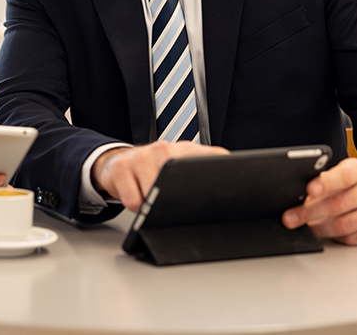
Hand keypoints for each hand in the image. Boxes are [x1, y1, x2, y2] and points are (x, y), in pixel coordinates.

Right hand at [91, 141, 229, 211]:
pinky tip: (137, 194)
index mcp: (186, 150)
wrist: (118, 162)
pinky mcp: (120, 168)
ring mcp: (142, 156)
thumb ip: (207, 171)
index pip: (213, 159)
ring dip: (153, 205)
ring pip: (154, 195)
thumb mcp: (182, 168)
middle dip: (178, 199)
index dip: (221, 177)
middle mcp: (165, 149)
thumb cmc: (155, 169)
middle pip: (179, 184)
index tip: (229, 191)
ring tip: (150, 195)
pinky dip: (136, 206)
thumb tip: (238, 186)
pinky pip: (134, 201)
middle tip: (174, 201)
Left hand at [282, 157, 356, 244]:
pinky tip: (324, 231)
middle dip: (309, 212)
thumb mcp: (336, 174)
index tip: (309, 190)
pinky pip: (352, 239)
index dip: (325, 183)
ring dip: (320, 228)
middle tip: (290, 218)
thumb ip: (320, 182)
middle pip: (338, 204)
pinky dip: (334, 237)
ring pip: (344, 225)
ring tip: (306, 226)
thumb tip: (294, 195)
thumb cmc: (348, 185)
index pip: (343, 176)